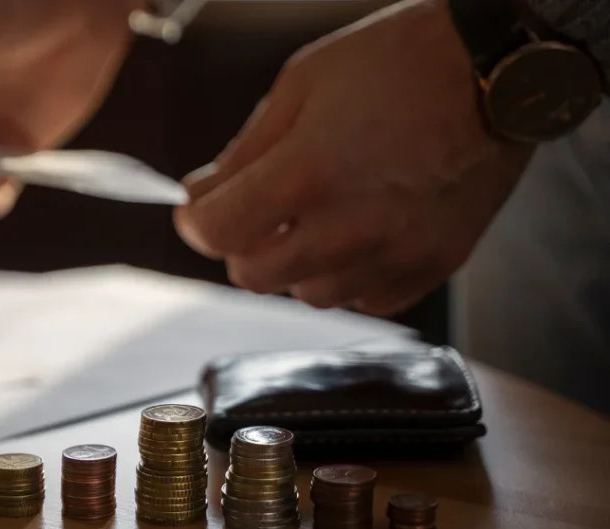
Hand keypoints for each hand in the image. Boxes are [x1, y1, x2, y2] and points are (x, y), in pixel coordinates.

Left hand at [174, 0, 533, 315]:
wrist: (497, 69)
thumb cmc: (397, 63)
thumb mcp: (301, 85)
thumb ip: (244, 152)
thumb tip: (199, 198)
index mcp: (308, 171)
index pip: (218, 233)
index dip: (197, 223)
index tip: (202, 210)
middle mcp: (352, 225)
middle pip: (255, 277)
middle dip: (243, 245)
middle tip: (259, 212)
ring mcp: (397, 251)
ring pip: (310, 294)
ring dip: (297, 264)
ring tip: (317, 216)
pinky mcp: (434, 265)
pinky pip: (366, 299)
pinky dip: (349, 276)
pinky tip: (358, 234)